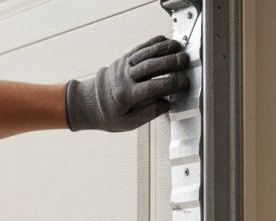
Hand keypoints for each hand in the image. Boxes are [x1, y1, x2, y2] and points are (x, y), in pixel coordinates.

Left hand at [65, 35, 189, 132]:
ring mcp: (124, 65)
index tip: (184, 83)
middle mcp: (125, 77)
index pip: (152, 87)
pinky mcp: (124, 59)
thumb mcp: (128, 123)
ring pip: (146, 54)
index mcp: (126, 95)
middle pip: (150, 66)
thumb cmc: (110, 115)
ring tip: (179, 48)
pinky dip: (153, 43)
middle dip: (169, 62)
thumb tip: (166, 104)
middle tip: (185, 61)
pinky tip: (166, 41)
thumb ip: (148, 114)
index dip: (170, 84)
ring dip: (164, 49)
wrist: (90, 102)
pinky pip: (140, 48)